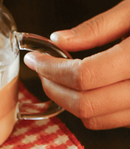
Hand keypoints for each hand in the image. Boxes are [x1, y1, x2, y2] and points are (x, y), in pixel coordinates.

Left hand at [24, 0, 129, 129]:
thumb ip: (97, 28)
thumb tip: (57, 40)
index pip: (83, 76)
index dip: (50, 69)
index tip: (34, 58)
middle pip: (86, 104)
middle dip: (54, 88)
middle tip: (41, 70)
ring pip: (97, 119)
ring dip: (69, 100)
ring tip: (57, 78)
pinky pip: (114, 121)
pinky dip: (91, 107)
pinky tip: (85, 88)